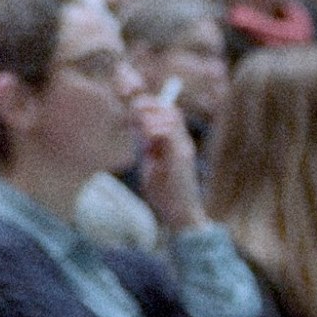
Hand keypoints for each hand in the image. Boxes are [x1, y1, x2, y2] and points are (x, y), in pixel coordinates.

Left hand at [135, 94, 207, 234]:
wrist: (181, 214)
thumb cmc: (166, 192)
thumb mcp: (154, 164)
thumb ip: (150, 147)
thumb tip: (138, 130)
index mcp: (178, 142)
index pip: (169, 111)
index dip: (151, 103)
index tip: (134, 107)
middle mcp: (183, 142)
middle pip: (169, 109)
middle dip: (148, 105)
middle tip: (133, 114)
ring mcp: (183, 148)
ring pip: (169, 117)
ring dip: (150, 117)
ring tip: (140, 129)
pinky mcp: (180, 157)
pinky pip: (168, 133)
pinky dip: (154, 130)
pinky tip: (147, 137)